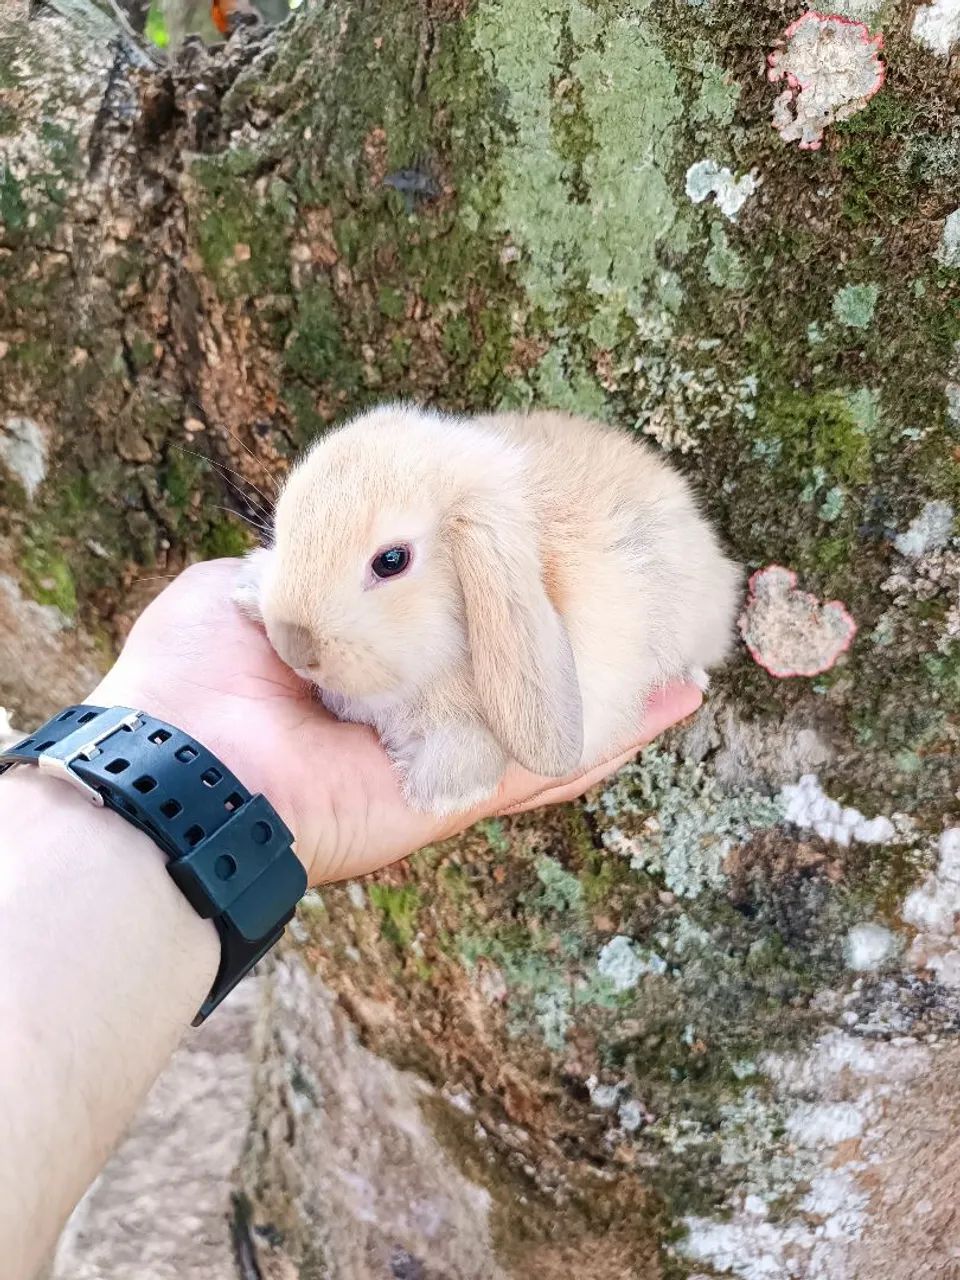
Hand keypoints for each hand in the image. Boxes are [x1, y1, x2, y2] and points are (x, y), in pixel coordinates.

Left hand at [92, 560, 702, 885]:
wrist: (183, 768)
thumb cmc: (188, 680)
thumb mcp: (234, 596)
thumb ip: (290, 575)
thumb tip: (315, 557)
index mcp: (359, 672)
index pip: (447, 631)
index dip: (499, 600)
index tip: (544, 564)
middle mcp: (409, 716)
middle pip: (509, 679)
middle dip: (571, 649)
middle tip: (637, 616)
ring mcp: (441, 756)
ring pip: (544, 721)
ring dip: (615, 696)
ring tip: (679, 664)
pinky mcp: (458, 791)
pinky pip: (544, 764)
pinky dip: (609, 737)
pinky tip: (666, 703)